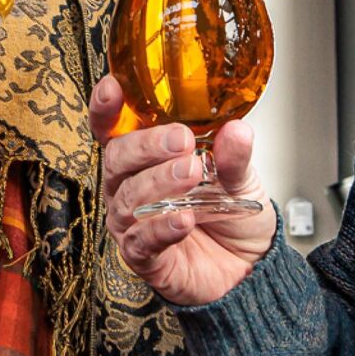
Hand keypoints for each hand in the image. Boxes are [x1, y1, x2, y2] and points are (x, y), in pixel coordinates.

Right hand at [91, 76, 275, 306]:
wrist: (248, 267)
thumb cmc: (232, 216)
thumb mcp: (241, 177)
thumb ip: (234, 155)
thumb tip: (237, 129)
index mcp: (146, 159)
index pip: (113, 130)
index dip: (106, 109)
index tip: (113, 88)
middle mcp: (131, 188)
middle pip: (116, 159)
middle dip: (146, 146)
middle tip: (180, 140)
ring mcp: (133, 224)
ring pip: (128, 198)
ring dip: (159, 183)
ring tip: (192, 175)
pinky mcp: (144, 258)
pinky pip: (140, 242)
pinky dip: (161, 228)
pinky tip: (183, 219)